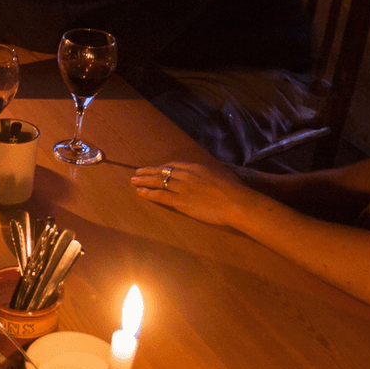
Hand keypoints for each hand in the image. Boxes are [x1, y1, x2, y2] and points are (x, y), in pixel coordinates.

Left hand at [131, 160, 254, 230]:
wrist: (236, 202)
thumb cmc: (235, 191)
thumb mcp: (222, 175)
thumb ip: (211, 174)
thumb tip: (211, 175)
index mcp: (196, 167)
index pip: (174, 165)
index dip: (162, 167)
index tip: (156, 168)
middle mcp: (186, 175)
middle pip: (162, 171)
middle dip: (148, 172)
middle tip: (137, 172)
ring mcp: (182, 188)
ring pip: (158, 182)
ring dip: (143, 181)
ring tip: (133, 181)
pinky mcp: (181, 202)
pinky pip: (160, 196)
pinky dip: (148, 193)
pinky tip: (140, 192)